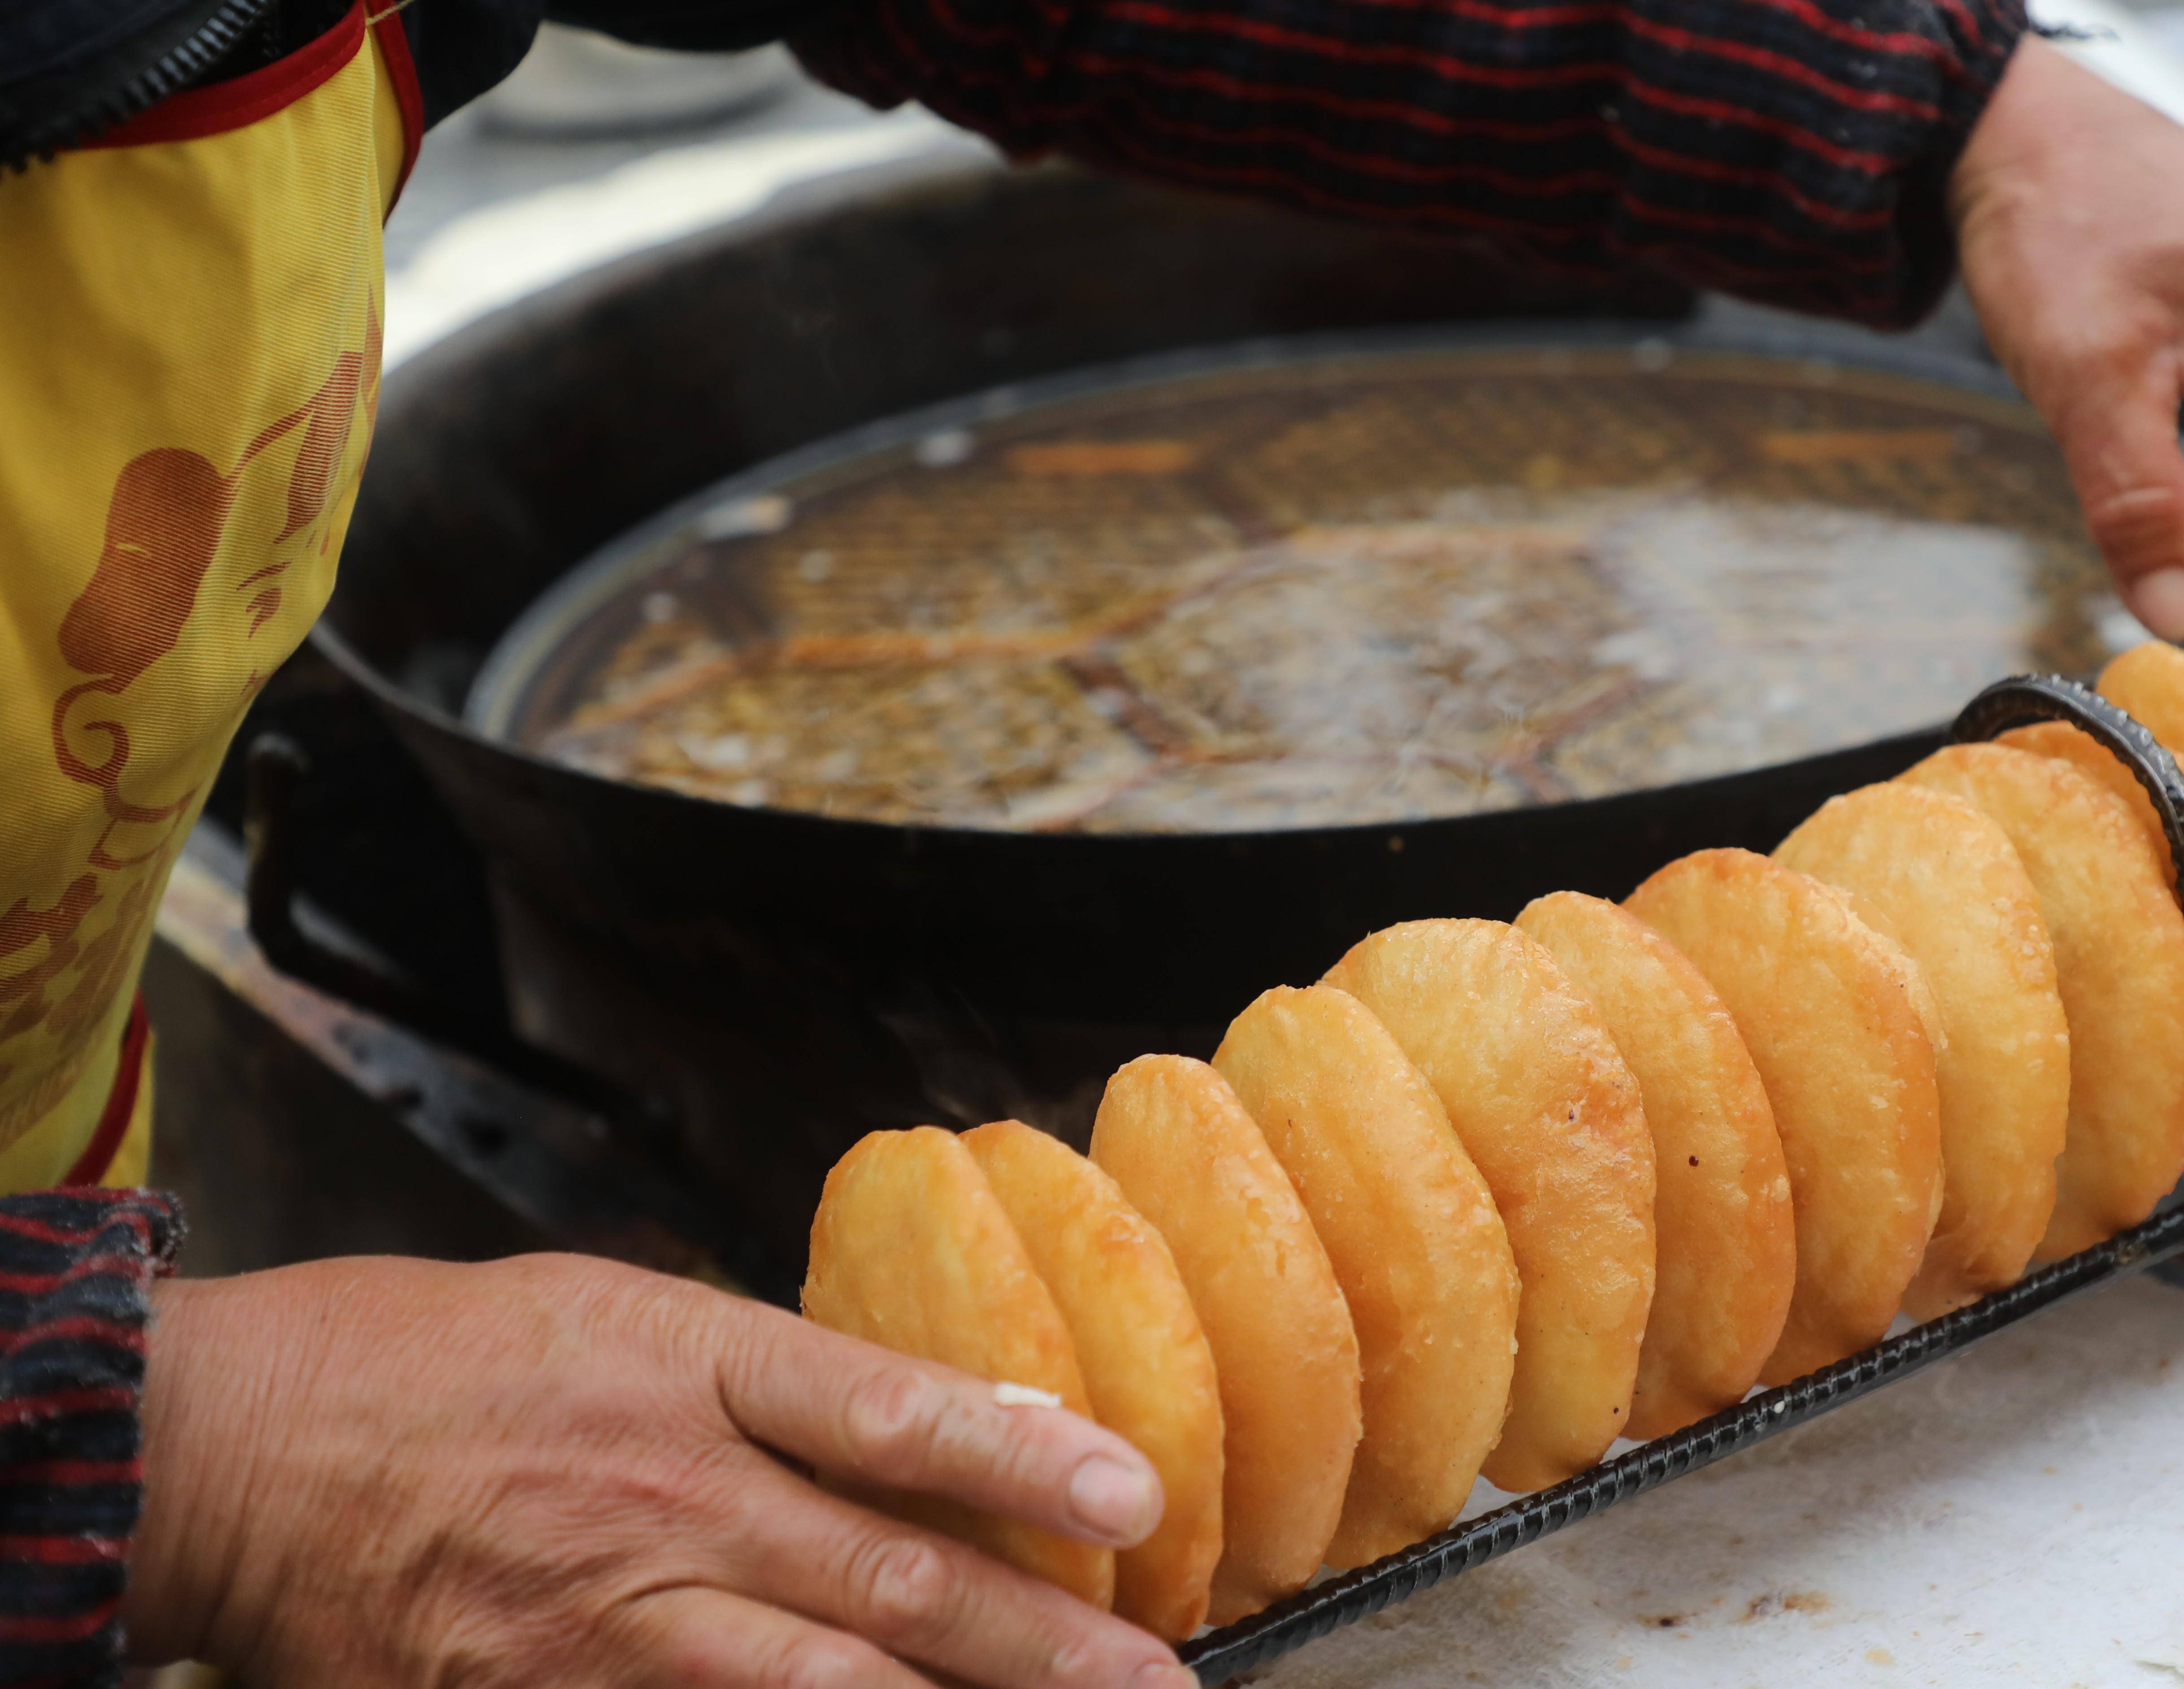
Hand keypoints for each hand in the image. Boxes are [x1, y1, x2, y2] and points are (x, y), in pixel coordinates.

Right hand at [126, 1253, 1193, 1688]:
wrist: (238, 1449)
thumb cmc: (443, 1360)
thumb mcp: (631, 1315)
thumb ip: (792, 1381)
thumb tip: (964, 1426)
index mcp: (683, 1371)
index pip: (887, 1412)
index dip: (1022, 1458)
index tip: (1136, 1496)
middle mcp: (661, 1503)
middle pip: (884, 1581)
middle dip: (1040, 1645)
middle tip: (1162, 1683)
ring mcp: (598, 1628)